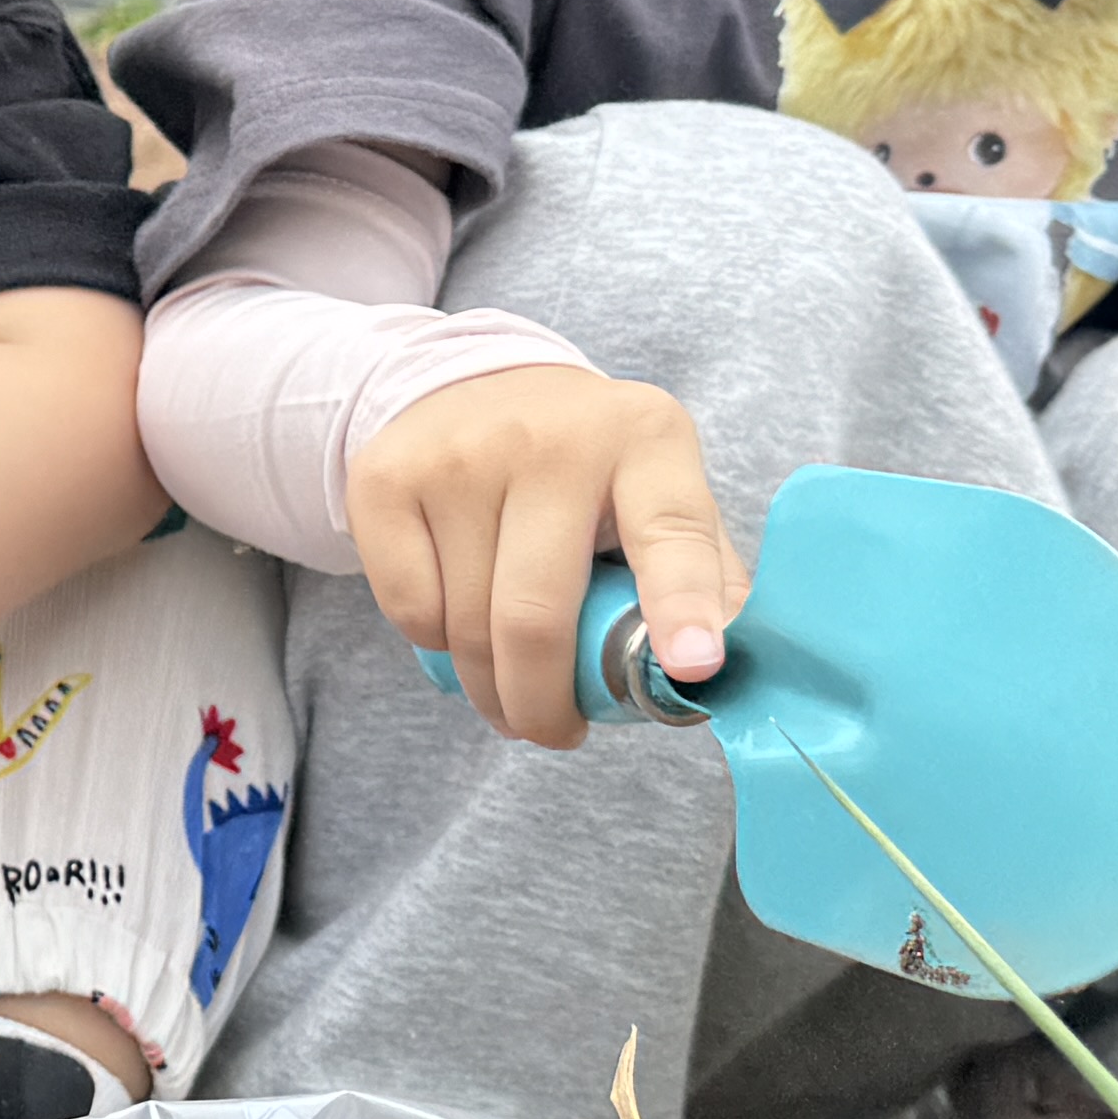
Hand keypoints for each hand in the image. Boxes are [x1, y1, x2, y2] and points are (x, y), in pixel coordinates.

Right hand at [344, 361, 745, 750]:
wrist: (466, 385)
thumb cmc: (587, 470)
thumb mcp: (659, 493)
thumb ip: (703, 575)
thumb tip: (731, 676)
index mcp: (644, 441)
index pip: (671, 532)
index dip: (682, 605)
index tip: (693, 667)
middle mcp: (550, 439)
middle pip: (538, 615)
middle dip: (543, 704)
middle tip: (554, 733)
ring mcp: (459, 455)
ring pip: (467, 627)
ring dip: (489, 689)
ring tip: (507, 690)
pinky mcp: (387, 479)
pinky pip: (410, 612)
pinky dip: (435, 646)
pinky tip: (458, 627)